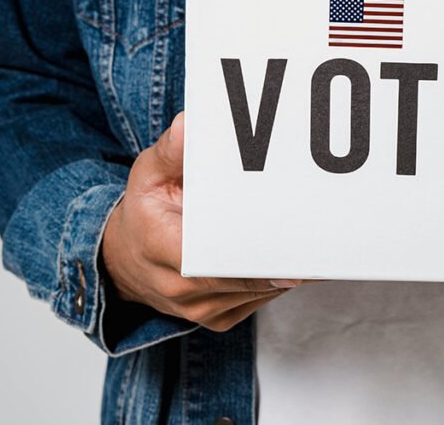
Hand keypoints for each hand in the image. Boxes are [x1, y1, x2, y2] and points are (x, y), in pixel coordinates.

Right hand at [102, 112, 302, 331]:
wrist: (124, 261)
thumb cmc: (143, 214)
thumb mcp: (148, 175)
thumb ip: (171, 151)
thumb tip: (189, 126)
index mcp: (163, 250)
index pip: (218, 260)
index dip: (258, 258)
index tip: (291, 245)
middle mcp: (183, 290)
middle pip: (249, 278)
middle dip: (283, 257)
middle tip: (319, 234)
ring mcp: (203, 311)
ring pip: (262, 291)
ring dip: (286, 268)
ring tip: (312, 238)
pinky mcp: (221, 318)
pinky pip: (261, 299)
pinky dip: (277, 278)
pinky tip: (290, 254)